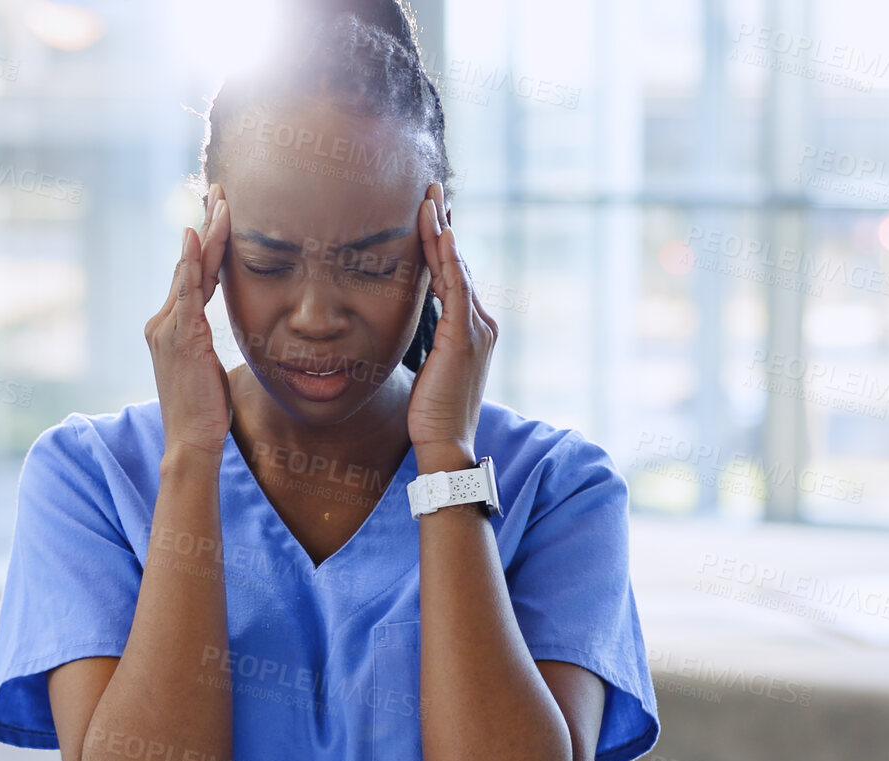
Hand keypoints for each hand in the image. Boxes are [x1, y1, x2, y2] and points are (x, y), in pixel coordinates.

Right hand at [146, 183, 234, 458]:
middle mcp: (163, 322)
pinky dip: (191, 260)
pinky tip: (196, 235)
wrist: (190, 441)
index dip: (205, 244)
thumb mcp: (208, 371)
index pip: (192, 276)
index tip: (217, 215)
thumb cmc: (204, 413)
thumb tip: (218, 339)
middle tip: (218, 190)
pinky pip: (187, 289)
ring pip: (190, 270)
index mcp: (172, 328)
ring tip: (220, 201)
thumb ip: (208, 347)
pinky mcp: (181, 336)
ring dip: (207, 233)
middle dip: (205, 225)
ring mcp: (169, 328)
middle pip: (189, 264)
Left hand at [409, 182, 495, 454]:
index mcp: (472, 328)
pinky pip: (456, 288)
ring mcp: (476, 329)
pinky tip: (441, 233)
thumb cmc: (432, 413)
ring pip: (457, 268)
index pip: (455, 274)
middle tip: (431, 188)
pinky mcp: (464, 338)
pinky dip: (449, 258)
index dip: (441, 242)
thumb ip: (426, 342)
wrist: (446, 443)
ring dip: (442, 230)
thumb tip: (407, 324)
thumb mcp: (428, 368)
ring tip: (430, 198)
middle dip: (443, 224)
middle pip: (460, 262)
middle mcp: (480, 323)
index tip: (427, 212)